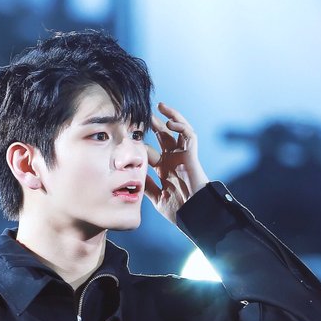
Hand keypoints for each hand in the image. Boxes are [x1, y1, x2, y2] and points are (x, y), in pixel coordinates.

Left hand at [145, 102, 209, 222]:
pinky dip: (181, 126)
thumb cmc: (178, 210)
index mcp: (164, 170)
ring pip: (178, 131)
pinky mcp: (191, 155)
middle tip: (142, 114)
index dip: (140, 145)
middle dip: (153, 125)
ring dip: (170, 118)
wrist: (193, 214)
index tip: (127, 137)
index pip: (150, 152)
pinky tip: (170, 122)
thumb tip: (134, 177)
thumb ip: (147, 185)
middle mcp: (173, 160)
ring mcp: (182, 156)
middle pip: (163, 137)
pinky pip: (189, 135)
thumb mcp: (156, 197)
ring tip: (160, 106)